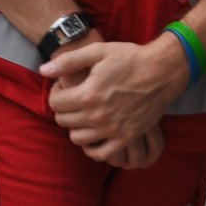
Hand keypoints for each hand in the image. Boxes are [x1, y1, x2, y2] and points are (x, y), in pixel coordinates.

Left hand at [41, 37, 188, 163]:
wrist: (162, 71)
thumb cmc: (129, 58)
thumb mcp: (97, 51)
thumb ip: (68, 61)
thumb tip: (43, 70)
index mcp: (88, 95)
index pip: (55, 103)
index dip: (56, 93)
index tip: (63, 86)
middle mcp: (98, 116)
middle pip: (64, 121)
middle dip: (63, 109)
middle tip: (71, 99)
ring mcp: (113, 130)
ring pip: (77, 138)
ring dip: (75, 127)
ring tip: (82, 114)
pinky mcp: (127, 137)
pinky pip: (101, 153)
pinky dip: (93, 147)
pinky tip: (94, 133)